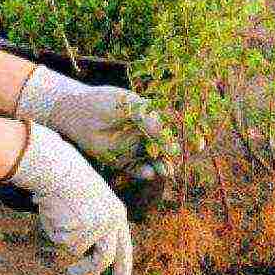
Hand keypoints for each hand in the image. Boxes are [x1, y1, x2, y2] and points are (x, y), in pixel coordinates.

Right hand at [9, 122, 132, 274]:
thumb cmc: (69, 186)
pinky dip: (54, 231)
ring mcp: (97, 225)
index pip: (124, 248)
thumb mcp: (91, 207)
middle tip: (72, 273)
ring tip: (60, 216)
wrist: (59, 168)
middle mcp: (112, 222)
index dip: (124, 270)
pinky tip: (55, 213)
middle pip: (104, 259)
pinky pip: (62, 242)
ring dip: (63, 238)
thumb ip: (95, 231)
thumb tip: (88, 259)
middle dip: (87, 271)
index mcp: (118, 215)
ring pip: (76, 250)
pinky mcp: (81, 227)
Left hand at [15, 66, 175, 179]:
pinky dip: (145, 172)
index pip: (174, 129)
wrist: (75, 111)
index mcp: (151, 117)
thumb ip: (151, 122)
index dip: (187, 138)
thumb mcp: (131, 106)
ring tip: (166, 172)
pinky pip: (137, 169)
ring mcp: (134, 148)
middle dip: (174, 157)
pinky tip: (149, 172)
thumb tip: (172, 143)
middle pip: (166, 149)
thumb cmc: (104, 102)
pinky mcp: (120, 161)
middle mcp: (145, 134)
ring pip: (154, 161)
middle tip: (179, 162)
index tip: (198, 144)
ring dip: (162, 167)